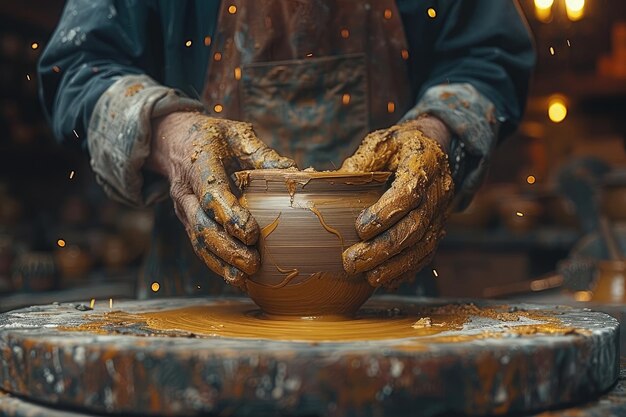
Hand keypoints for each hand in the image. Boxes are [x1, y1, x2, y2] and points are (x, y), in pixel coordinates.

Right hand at [148, 112, 295, 288]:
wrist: (173, 140)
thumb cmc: (213, 137)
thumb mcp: (238, 135)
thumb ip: (265, 156)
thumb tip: (300, 174)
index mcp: (198, 163)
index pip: (211, 193)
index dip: (230, 215)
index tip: (251, 234)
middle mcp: (185, 190)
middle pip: (201, 225)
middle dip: (227, 248)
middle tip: (254, 264)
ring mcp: (184, 209)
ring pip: (197, 241)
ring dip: (220, 263)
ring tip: (243, 279)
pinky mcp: (187, 222)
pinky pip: (199, 246)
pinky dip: (216, 264)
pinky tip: (235, 278)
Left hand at [340, 116, 453, 288]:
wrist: (435, 147)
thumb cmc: (401, 145)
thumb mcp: (381, 142)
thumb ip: (361, 161)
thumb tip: (331, 183)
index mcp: (424, 164)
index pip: (409, 193)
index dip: (385, 213)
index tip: (359, 228)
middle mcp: (439, 191)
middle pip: (416, 226)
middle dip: (384, 248)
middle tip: (352, 262)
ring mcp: (442, 213)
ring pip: (424, 246)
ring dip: (396, 266)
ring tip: (368, 278)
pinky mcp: (438, 228)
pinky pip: (427, 254)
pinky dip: (407, 270)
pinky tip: (386, 280)